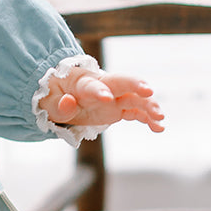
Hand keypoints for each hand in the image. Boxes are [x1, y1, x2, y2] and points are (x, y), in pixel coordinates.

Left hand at [39, 68, 164, 132]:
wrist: (62, 93)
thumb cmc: (55, 96)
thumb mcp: (49, 103)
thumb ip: (59, 105)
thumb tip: (67, 103)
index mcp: (82, 83)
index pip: (92, 86)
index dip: (99, 91)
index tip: (107, 98)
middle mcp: (103, 86)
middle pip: (121, 82)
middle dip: (135, 85)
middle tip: (148, 90)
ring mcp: (114, 97)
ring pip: (134, 98)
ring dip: (148, 105)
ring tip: (160, 116)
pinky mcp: (119, 108)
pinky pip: (136, 112)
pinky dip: (148, 119)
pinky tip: (159, 128)